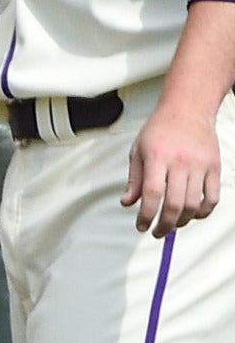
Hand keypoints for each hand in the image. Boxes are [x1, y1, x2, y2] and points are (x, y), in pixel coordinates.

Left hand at [127, 100, 222, 236]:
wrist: (188, 110)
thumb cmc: (159, 130)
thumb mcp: (138, 150)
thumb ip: (134, 179)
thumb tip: (128, 203)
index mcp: (157, 158)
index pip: (152, 194)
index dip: (146, 215)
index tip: (141, 227)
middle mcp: (180, 162)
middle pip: (176, 204)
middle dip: (165, 225)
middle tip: (157, 232)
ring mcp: (200, 165)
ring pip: (195, 204)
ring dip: (183, 220)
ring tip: (173, 223)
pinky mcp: (215, 167)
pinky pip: (213, 197)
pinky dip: (204, 211)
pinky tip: (194, 215)